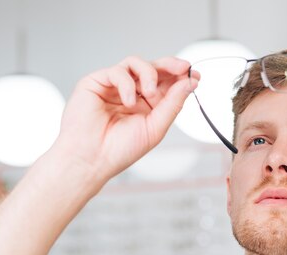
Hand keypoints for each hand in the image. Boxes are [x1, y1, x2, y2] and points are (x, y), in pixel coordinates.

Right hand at [50, 56, 196, 190]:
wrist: (91, 159)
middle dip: (170, 66)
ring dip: (149, 74)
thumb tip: (189, 83)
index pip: (166, 84)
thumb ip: (172, 104)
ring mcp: (114, 87)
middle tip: (183, 68)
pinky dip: (128, 84)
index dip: (180, 78)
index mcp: (146, 106)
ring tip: (152, 93)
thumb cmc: (119, 150)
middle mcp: (131, 94)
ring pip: (136, 64)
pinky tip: (129, 102)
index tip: (194, 76)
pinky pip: (118, 71)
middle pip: (153, 69)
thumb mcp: (156, 128)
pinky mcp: (96, 82)